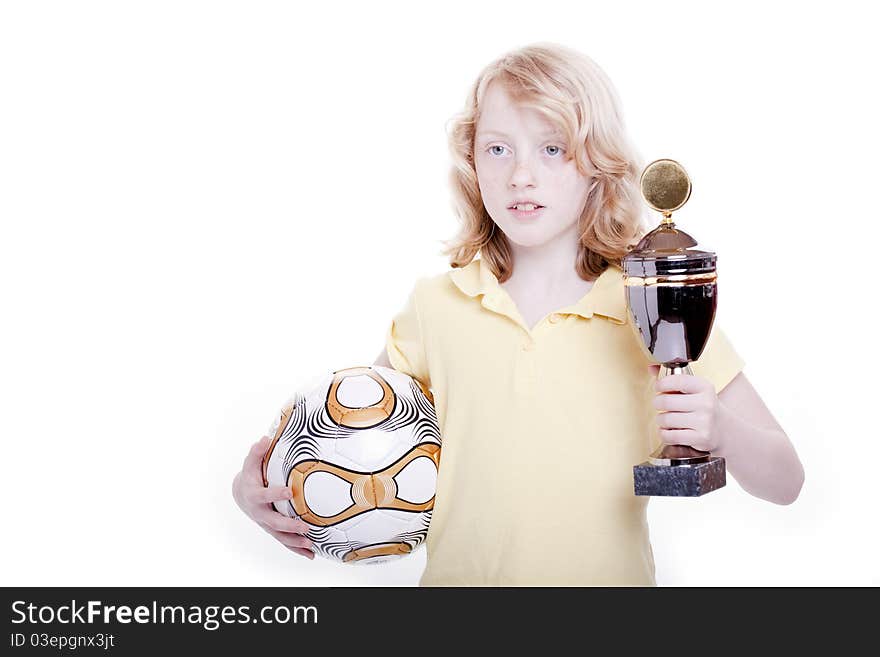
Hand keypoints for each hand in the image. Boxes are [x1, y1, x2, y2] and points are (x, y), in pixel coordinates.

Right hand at [232, 435, 314, 559]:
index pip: (266, 496)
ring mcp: (267, 524)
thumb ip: (257, 451)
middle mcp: (260, 513)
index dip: (276, 494)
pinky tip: (311, 555)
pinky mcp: (273, 530)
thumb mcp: (250, 463)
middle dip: (289, 526)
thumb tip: (265, 438)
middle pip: (274, 522)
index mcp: (255, 495)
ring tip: (311, 544)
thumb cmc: (250, 476)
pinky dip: (297, 549)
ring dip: (295, 542)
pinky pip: (285, 542)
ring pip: (280, 536)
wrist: (241, 495)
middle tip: (305, 526)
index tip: (290, 492)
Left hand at [648, 365, 722, 452]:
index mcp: (704, 387)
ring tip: (667, 419)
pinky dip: (664, 434)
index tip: (658, 387)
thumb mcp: (694, 390)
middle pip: (666, 401)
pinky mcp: (701, 438)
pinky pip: (669, 436)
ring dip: (661, 420)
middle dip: (658, 403)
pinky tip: (670, 431)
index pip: (677, 381)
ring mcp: (704, 422)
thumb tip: (651, 368)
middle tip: (661, 405)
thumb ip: (672, 378)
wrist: (725, 430)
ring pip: (665, 419)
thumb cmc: (704, 407)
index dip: (661, 384)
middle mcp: (706, 403)